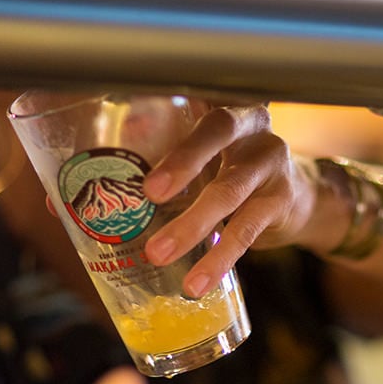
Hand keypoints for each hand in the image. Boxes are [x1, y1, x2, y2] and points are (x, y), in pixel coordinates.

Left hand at [139, 103, 320, 296]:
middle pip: (217, 132)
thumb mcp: (206, 158)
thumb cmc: (233, 172)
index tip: (140, 146)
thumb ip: (163, 163)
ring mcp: (272, 162)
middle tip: (149, 194)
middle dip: (182, 163)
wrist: (298, 198)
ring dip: (192, 224)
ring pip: (229, 190)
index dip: (169, 119)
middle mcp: (252, 127)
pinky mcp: (281, 199)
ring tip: (159, 254)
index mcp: (224, 109)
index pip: (195, 101)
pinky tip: (198, 282)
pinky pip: (246, 230)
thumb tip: (84, 195)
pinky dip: (219, 257)